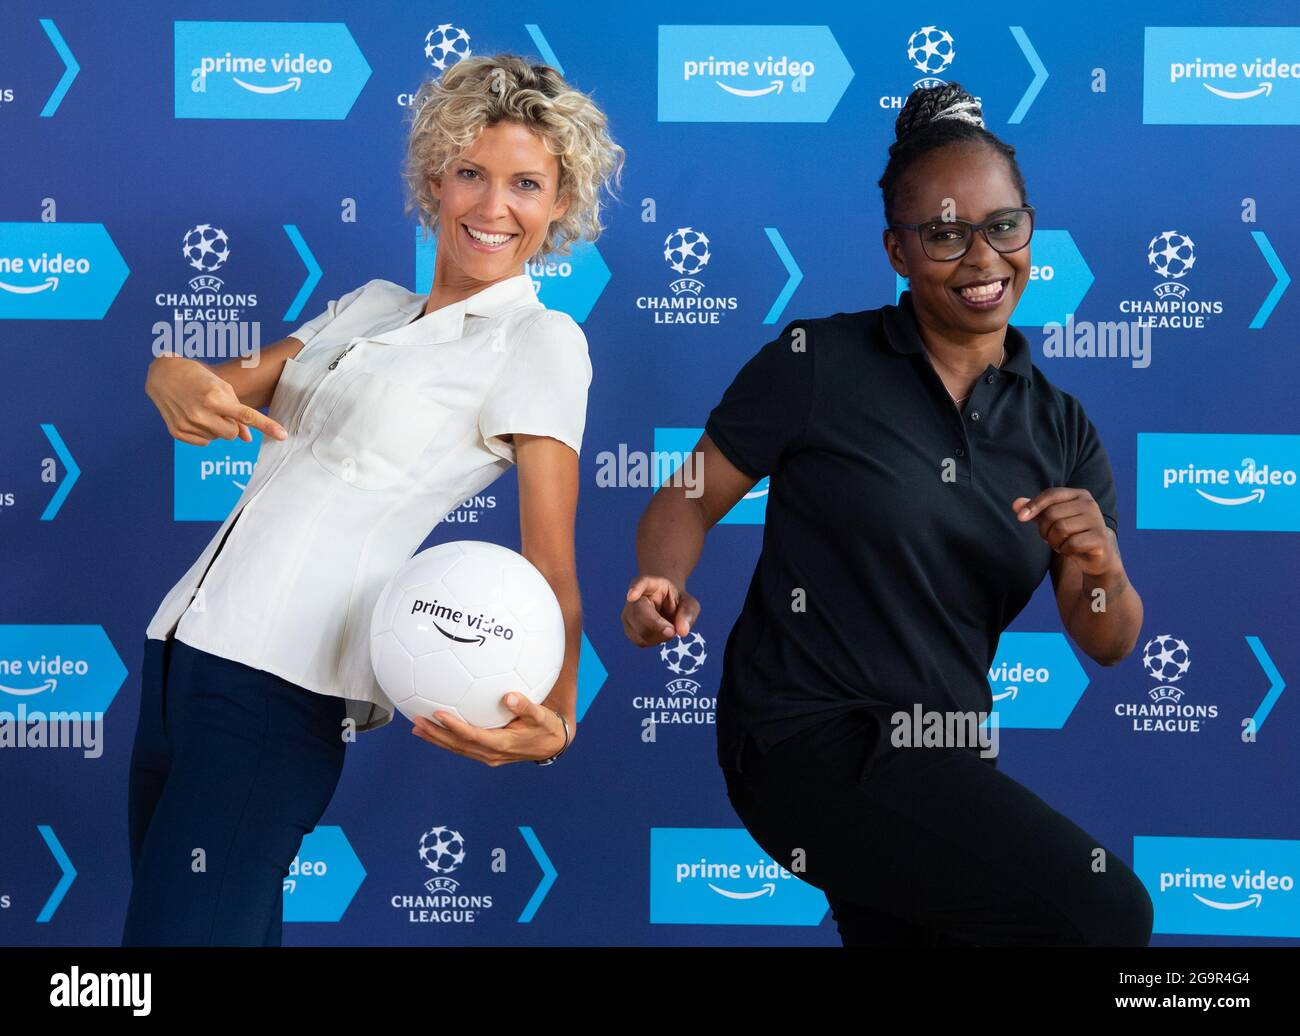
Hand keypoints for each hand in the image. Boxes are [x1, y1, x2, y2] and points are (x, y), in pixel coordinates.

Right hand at [146, 354, 286, 444]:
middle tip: (220, 410)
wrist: (162, 374)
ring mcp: (187, 424)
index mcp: (214, 398)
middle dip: (231, 425)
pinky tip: (194, 417)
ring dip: (216, 428)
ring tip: (203, 410)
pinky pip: (203, 443)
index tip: (283, 435)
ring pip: (218, 439)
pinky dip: (204, 433)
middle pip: (232, 434)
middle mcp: (200, 413)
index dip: (267, 426)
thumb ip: (237, 413)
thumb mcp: (221, 388)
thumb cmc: (197, 377)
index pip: (247, 416)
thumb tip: (248, 439)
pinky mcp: (177, 432)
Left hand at [410, 693, 569, 764]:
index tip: (438, 714)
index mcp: (502, 744)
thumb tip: (509, 696)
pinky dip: (447, 740)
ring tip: (417, 728)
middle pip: (458, 745)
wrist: (553, 744)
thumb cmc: (546, 727)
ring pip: (457, 749)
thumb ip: (526, 706)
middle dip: (436, 735)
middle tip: (416, 723)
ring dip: (437, 739)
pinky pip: (463, 747)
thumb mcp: (541, 715)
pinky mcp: (487, 753)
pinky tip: (436, 731)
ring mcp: (488, 755)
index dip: (454, 726)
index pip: (472, 736)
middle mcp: (491, 753)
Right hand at [622, 574, 699, 645]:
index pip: (640, 583)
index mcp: (650, 584)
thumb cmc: (677, 602)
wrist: (666, 606)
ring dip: (659, 636)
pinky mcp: (628, 629)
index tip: (632, 596)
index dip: (635, 589)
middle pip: (639, 613)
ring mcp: (628, 614)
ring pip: (640, 631)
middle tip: (673, 631)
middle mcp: (634, 598)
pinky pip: (640, 641)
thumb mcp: (689, 603)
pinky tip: (662, 634)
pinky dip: (655, 641)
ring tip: (669, 628)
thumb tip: (683, 631)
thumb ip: (688, 613)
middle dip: (657, 625)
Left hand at [1013, 488, 1118, 577]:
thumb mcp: (1052, 519)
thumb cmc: (1072, 532)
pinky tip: (1069, 550)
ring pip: (1060, 529)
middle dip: (1044, 530)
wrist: (1098, 553)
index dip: (1033, 505)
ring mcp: (1096, 520)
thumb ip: (1035, 510)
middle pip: (1052, 514)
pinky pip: (1071, 544)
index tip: (1020, 518)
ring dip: (1053, 541)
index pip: (1051, 494)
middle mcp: (1090, 504)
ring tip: (1060, 543)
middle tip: (1050, 537)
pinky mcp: (1099, 538)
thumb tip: (1015, 504)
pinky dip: (1064, 550)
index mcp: (1079, 495)